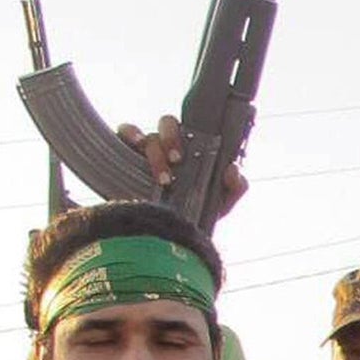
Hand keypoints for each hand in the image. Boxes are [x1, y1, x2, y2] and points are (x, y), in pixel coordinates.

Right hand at [114, 114, 248, 215]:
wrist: (165, 235)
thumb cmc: (194, 214)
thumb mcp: (220, 204)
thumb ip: (234, 187)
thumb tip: (233, 169)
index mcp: (191, 151)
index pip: (191, 130)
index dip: (197, 133)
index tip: (199, 149)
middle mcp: (167, 146)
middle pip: (168, 124)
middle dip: (172, 138)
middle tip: (177, 160)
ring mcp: (145, 149)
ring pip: (149, 135)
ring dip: (156, 152)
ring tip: (164, 178)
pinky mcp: (124, 152)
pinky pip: (125, 132)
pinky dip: (130, 134)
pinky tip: (136, 146)